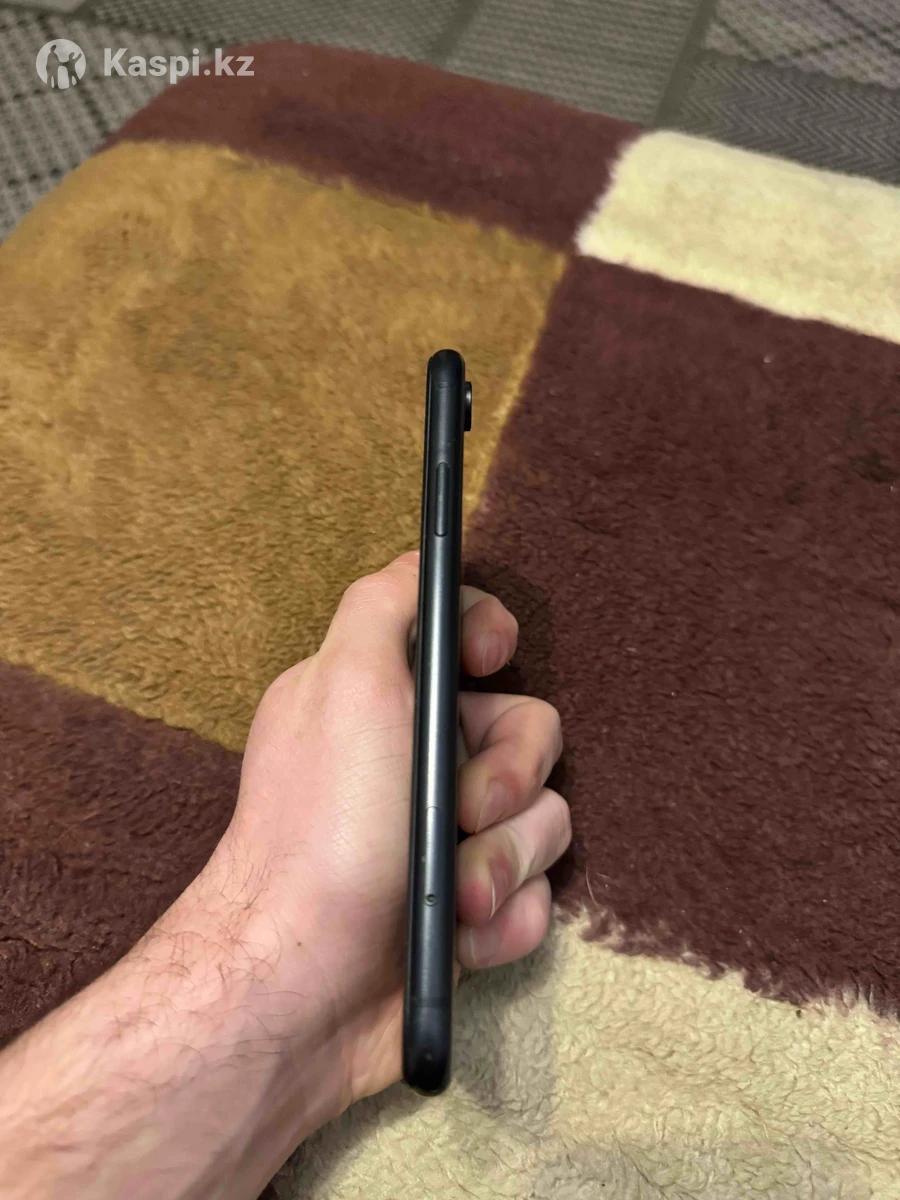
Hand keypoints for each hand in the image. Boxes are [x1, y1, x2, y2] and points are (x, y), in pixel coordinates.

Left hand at [218, 550, 568, 1105]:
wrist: (305, 988)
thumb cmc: (326, 830)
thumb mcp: (346, 683)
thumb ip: (386, 604)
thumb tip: (427, 562)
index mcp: (380, 699)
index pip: (466, 638)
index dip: (491, 640)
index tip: (491, 659)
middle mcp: (412, 762)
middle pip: (527, 730)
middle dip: (507, 777)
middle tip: (461, 812)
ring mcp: (440, 839)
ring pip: (543, 819)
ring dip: (504, 861)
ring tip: (453, 899)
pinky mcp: (465, 910)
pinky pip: (535, 893)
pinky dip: (504, 917)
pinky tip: (460, 940)